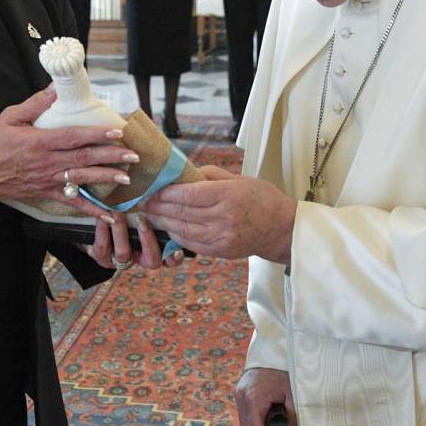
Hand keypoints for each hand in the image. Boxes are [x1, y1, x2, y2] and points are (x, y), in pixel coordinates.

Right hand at [0, 86, 135, 218]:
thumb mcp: (10, 117)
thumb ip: (36, 103)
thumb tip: (57, 88)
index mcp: (39, 142)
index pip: (73, 137)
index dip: (96, 134)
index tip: (116, 131)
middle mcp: (46, 163)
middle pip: (83, 159)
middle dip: (110, 156)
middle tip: (132, 154)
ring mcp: (47, 180)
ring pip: (81, 179)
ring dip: (105, 179)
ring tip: (126, 177)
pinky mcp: (46, 192)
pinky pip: (72, 202)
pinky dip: (91, 209)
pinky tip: (108, 214)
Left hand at [83, 212, 187, 270]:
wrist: (97, 223)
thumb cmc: (131, 209)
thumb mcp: (147, 208)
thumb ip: (159, 205)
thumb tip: (172, 186)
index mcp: (157, 248)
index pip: (172, 258)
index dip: (175, 256)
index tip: (177, 248)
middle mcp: (141, 257)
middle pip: (152, 260)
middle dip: (147, 240)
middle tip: (142, 219)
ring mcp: (122, 259)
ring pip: (124, 254)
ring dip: (121, 232)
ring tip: (117, 213)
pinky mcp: (102, 257)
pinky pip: (103, 248)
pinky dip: (103, 232)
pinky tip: (102, 217)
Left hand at [141, 165, 295, 262]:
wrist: (283, 229)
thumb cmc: (262, 198)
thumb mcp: (239, 178)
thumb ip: (209, 175)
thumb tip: (182, 173)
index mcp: (228, 195)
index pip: (187, 194)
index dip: (165, 192)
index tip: (151, 188)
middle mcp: (223, 217)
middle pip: (181, 212)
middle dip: (157, 206)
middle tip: (142, 201)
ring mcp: (222, 237)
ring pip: (182, 229)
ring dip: (162, 222)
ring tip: (149, 214)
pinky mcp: (221, 252)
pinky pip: (191, 243)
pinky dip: (176, 235)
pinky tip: (167, 227)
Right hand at [236, 367, 295, 425]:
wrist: (272, 352)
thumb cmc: (284, 371)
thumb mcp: (292, 396)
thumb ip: (292, 420)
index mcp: (255, 398)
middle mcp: (243, 397)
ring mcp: (239, 394)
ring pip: (244, 424)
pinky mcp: (239, 392)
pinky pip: (244, 414)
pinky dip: (253, 423)